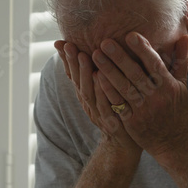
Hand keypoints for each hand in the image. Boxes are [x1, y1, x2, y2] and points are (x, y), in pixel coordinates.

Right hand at [54, 40, 140, 158]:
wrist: (125, 145)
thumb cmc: (117, 114)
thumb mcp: (103, 95)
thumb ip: (96, 75)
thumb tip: (87, 51)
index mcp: (87, 97)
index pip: (74, 77)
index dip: (67, 61)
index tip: (62, 43)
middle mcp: (90, 105)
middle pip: (79, 83)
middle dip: (73, 63)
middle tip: (70, 45)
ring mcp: (100, 115)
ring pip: (89, 93)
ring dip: (86, 74)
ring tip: (85, 55)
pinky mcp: (113, 123)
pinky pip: (106, 106)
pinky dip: (102, 91)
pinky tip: (102, 77)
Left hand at [92, 32, 187, 158]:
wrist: (172, 142)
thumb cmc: (176, 109)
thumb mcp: (182, 85)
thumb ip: (181, 60)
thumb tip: (185, 36)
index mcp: (169, 86)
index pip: (155, 65)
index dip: (143, 50)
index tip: (131, 35)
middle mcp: (156, 97)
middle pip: (136, 74)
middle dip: (120, 58)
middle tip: (105, 42)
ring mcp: (143, 110)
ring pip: (124, 88)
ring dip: (108, 71)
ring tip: (95, 55)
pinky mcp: (132, 122)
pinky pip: (117, 104)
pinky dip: (107, 91)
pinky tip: (96, 78)